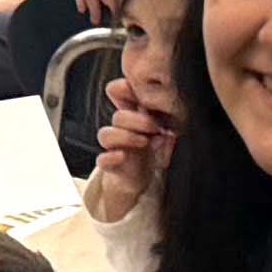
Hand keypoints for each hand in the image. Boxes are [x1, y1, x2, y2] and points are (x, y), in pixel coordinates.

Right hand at [86, 81, 173, 226]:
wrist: (142, 183)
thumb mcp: (167, 139)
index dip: (125, 88)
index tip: (141, 92)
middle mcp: (123, 130)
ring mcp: (115, 148)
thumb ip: (170, 131)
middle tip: (155, 127)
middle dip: (136, 119)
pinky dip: (109, 157)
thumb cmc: (155, 154)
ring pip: (105, 134)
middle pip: (118, 116)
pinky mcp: (111, 166)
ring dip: (125, 135)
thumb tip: (169, 132)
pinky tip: (122, 156)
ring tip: (144, 141)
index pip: (119, 93)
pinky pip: (102, 159)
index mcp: (135, 116)